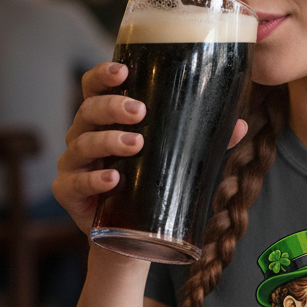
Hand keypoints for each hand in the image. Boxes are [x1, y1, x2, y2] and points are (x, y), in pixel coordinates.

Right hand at [52, 61, 248, 235]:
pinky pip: (74, 183)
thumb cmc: (147, 184)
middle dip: (113, 107)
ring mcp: (73, 164)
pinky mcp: (67, 193)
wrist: (127, 235)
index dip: (103, 75)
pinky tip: (112, 178)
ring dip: (108, 140)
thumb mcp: (173, 159)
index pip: (95, 87)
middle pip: (88, 110)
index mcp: (104, 119)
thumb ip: (202, 141)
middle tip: (141, 111)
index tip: (124, 71)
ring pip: (82, 144)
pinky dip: (93, 179)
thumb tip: (238, 125)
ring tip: (136, 144)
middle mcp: (83, 135)